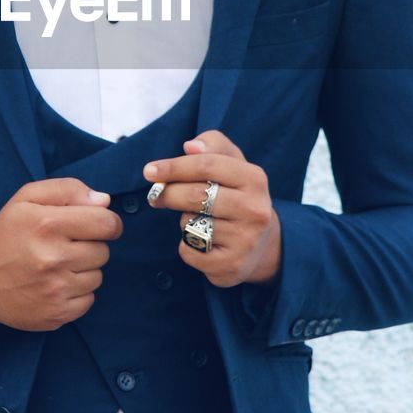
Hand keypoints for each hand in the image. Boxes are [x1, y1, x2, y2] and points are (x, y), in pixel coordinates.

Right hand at [0, 178, 122, 330]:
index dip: (108, 222)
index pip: (107, 223)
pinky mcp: (55, 314)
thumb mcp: (27, 197)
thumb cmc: (7, 232)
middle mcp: (53, 259)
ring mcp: (55, 290)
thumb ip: (68, 189)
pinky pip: (89, 300)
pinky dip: (77, 292)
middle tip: (64, 245)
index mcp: (47, 224)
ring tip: (57, 265)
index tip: (96, 224)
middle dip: (90, 245)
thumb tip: (104, 202)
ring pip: (97, 276)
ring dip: (83, 269)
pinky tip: (55, 284)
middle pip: (104, 251)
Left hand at [143, 130, 281, 287]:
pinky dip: (187, 246)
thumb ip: (214, 146)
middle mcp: (255, 209)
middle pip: (195, 195)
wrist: (264, 247)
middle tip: (155, 196)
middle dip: (168, 193)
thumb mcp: (233, 165)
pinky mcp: (231, 266)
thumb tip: (190, 146)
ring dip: (183, 221)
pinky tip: (203, 244)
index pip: (207, 165)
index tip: (149, 170)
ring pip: (189, 223)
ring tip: (199, 222)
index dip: (174, 166)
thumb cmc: (238, 197)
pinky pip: (188, 250)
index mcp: (254, 179)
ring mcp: (245, 240)